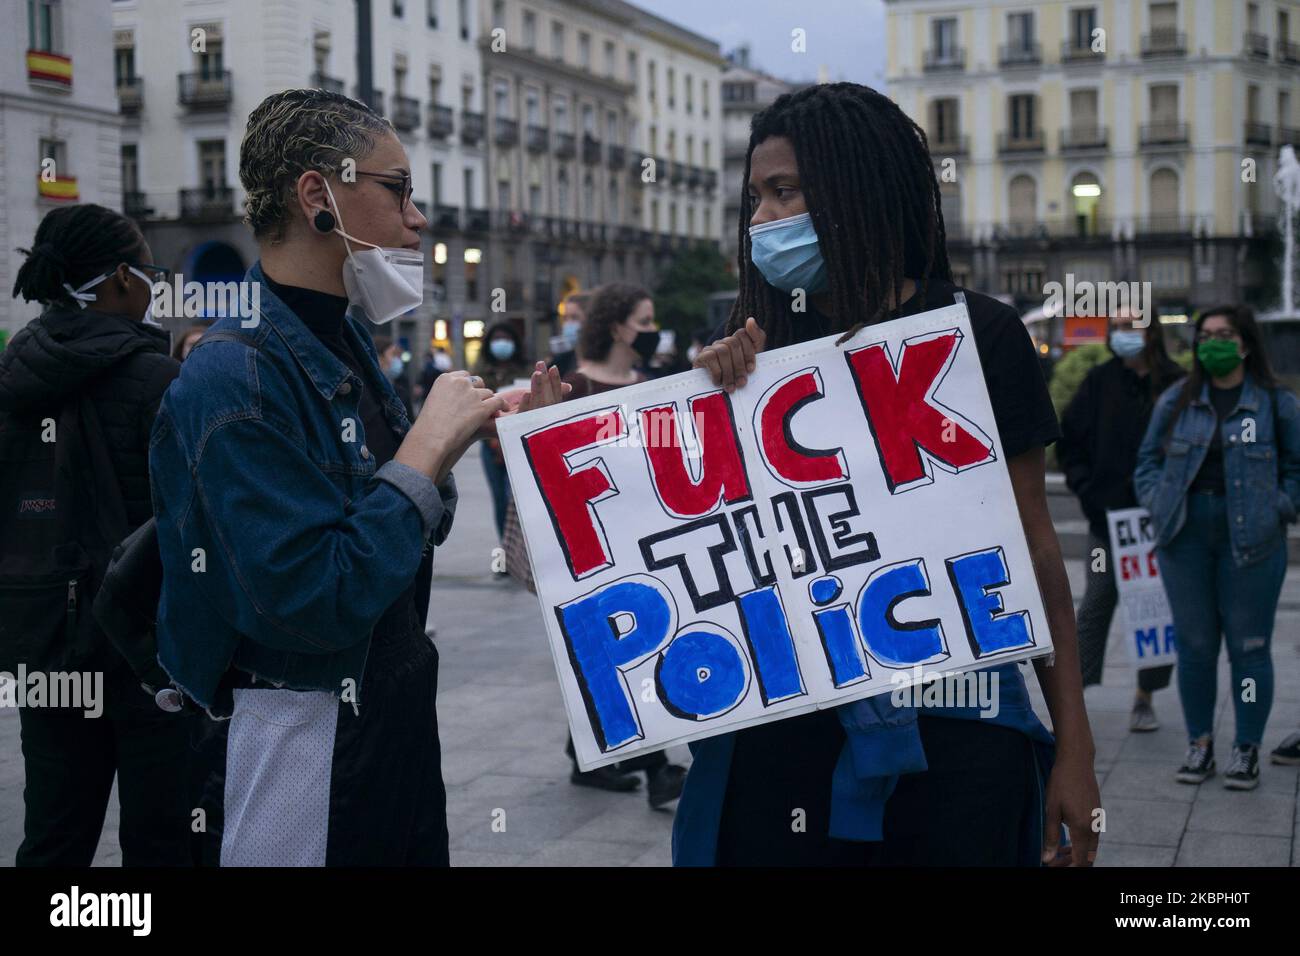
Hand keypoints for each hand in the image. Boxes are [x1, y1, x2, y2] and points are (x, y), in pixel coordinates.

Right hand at [396, 370, 504, 481]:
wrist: (432, 436)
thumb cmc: (430, 425)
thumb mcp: (434, 401)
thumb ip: (447, 394)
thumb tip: (459, 398)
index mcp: (446, 378)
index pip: (464, 376)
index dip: (469, 385)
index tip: (470, 393)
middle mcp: (460, 383)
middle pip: (477, 382)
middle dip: (479, 391)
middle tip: (479, 402)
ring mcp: (472, 394)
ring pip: (488, 393)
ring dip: (488, 401)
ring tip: (490, 410)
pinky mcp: (483, 407)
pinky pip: (498, 401)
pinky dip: (503, 405)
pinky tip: (504, 409)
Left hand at [478, 362, 571, 438]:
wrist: (476, 416)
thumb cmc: (501, 406)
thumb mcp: (526, 396)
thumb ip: (545, 391)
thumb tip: (569, 387)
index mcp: (541, 417)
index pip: (555, 401)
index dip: (555, 384)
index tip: (553, 367)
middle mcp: (535, 425)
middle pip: (549, 405)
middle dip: (547, 384)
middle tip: (543, 366)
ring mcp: (524, 428)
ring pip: (538, 410)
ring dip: (538, 390)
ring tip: (537, 373)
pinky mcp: (511, 431)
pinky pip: (523, 419)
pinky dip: (526, 406)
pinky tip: (525, 393)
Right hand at [694, 317, 764, 392]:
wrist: (713, 395)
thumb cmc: (736, 377)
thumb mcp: (751, 361)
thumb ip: (756, 339)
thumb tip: (750, 319)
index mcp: (735, 342)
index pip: (742, 334)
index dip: (748, 351)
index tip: (751, 369)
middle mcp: (722, 342)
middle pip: (733, 343)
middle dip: (739, 365)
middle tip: (741, 383)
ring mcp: (710, 348)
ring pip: (723, 351)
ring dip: (729, 371)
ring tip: (731, 387)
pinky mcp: (700, 357)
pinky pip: (711, 358)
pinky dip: (717, 372)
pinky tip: (718, 383)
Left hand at [1042, 747, 1100, 866]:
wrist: (1077, 761)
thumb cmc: (1061, 783)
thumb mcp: (1052, 810)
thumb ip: (1051, 837)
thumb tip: (1047, 859)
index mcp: (1083, 828)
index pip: (1081, 860)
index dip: (1067, 868)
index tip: (1052, 868)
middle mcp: (1094, 827)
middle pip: (1087, 857)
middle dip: (1071, 863)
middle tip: (1053, 864)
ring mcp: (1097, 820)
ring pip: (1090, 847)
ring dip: (1075, 854)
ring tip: (1057, 854)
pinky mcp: (1097, 814)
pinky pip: (1091, 837)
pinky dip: (1080, 843)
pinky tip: (1066, 840)